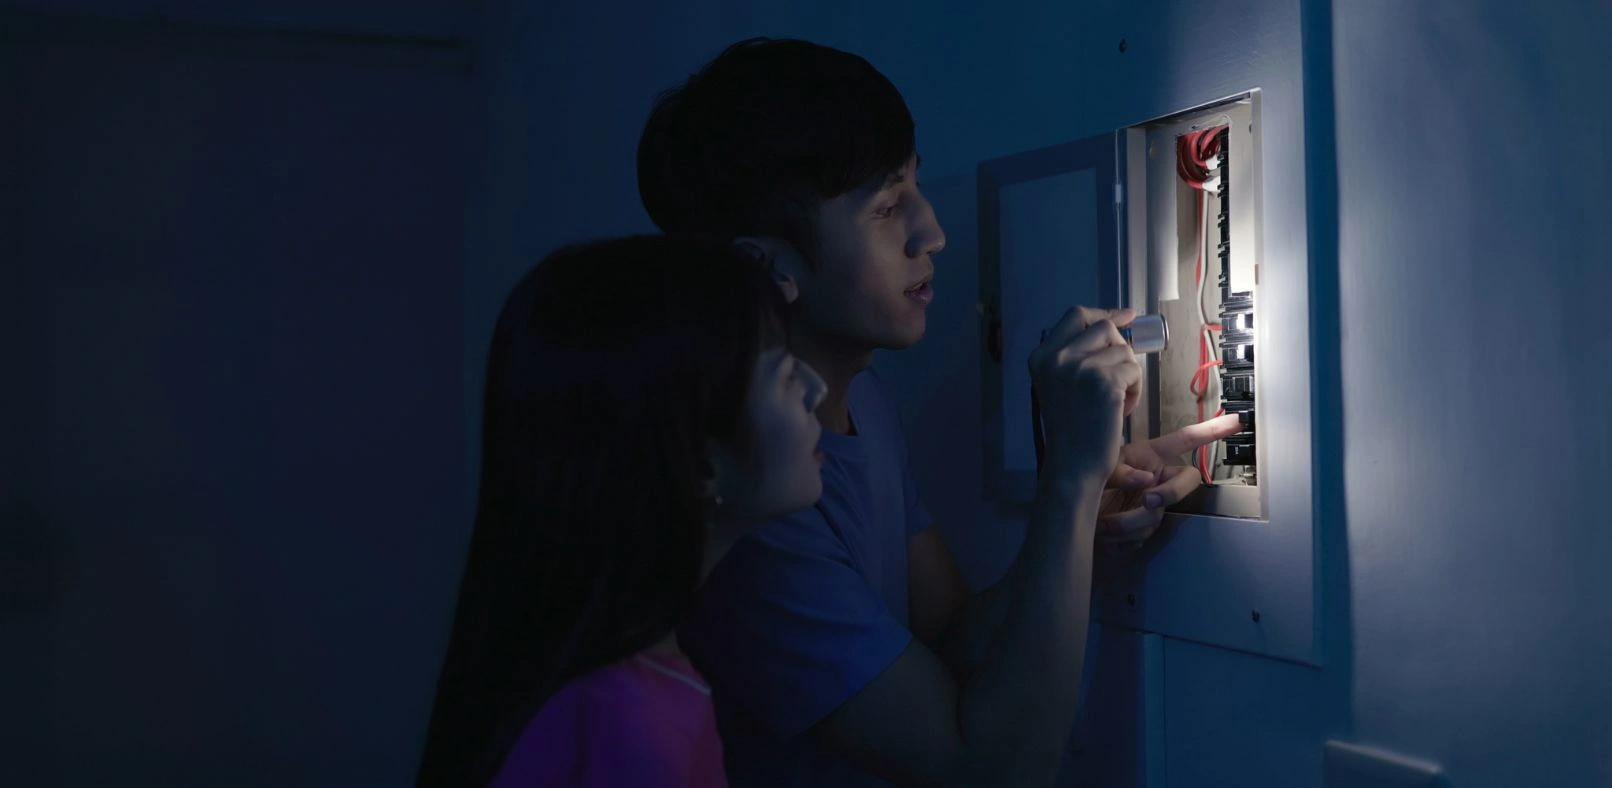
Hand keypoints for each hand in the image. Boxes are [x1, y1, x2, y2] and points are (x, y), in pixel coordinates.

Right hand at [1027, 307, 1143, 483]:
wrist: (1073, 466)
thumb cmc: (1071, 430)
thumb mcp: (1059, 385)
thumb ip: (1076, 355)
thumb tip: (1118, 322)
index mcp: (1041, 357)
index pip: (1076, 315)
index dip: (1104, 313)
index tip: (1125, 317)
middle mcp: (1057, 358)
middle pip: (1104, 328)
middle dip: (1120, 349)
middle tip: (1119, 377)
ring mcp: (1079, 368)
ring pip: (1124, 350)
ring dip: (1128, 374)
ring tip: (1115, 401)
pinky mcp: (1104, 381)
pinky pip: (1134, 370)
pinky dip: (1134, 390)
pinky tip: (1119, 411)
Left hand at [1095, 414, 1244, 547]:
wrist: (1068, 520)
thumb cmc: (1081, 484)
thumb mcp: (1096, 470)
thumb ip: (1120, 472)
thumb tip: (1147, 481)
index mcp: (1149, 456)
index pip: (1185, 440)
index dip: (1212, 431)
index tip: (1237, 421)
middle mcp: (1155, 479)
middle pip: (1186, 482)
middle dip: (1171, 493)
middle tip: (1148, 501)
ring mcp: (1152, 505)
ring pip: (1157, 517)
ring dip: (1127, 524)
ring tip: (1101, 523)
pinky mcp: (1143, 530)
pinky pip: (1143, 537)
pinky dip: (1121, 539)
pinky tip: (1103, 535)